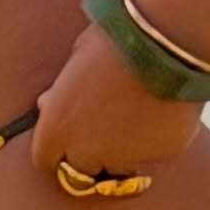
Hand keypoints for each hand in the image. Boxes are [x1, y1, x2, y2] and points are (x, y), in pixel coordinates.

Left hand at [29, 20, 203, 178]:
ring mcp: (126, 158)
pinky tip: (164, 108)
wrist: (165, 41)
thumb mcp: (75, 61)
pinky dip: (157, 138)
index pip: (45, 158)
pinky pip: (156, 152)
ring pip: (121, 164)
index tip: (68, 131)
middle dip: (89, 152)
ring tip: (138, 112)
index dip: (56, 146)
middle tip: (105, 123)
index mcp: (57, 129)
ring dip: (124, 148)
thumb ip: (61, 91)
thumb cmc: (113, 40)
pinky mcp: (162, 155)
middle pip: (81, 170)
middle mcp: (87, 153)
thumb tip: (50, 103)